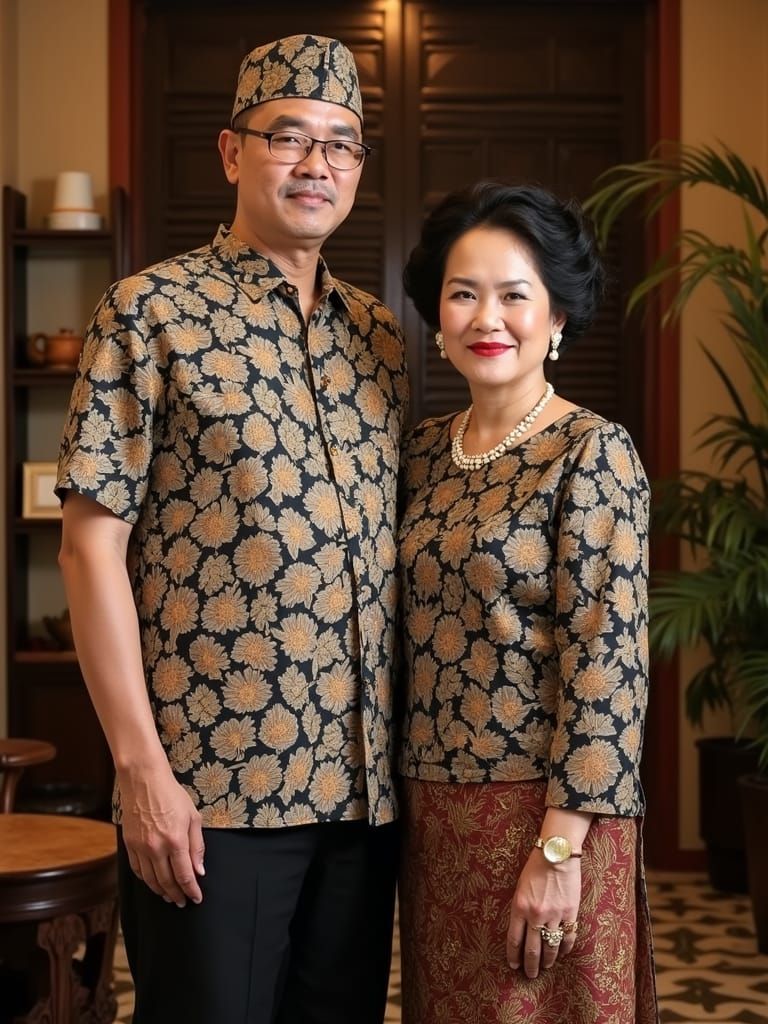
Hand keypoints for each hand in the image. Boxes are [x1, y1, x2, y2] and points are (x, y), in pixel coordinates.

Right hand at [118, 762, 204, 906]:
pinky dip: (146, 880)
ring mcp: (140, 848)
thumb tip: (199, 870)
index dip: (191, 891)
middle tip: (183, 902)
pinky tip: (153, 882)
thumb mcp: (193, 817)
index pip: (185, 876)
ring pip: (151, 880)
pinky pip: (137, 870)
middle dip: (177, 895)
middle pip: (167, 882)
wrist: (144, 781)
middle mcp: (157, 848)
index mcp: (176, 841)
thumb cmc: (172, 795)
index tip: (196, 898)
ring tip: (169, 897)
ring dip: (161, 892)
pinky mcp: (129, 845)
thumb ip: (197, 846)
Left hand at [506, 852, 579, 977]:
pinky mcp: (571, 913)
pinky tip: (562, 953)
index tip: (514, 965)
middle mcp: (535, 915)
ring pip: (550, 947)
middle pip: (532, 948)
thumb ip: (520, 908)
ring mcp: (554, 915)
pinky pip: (568, 937)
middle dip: (530, 965)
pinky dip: (565, 948)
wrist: (557, 853)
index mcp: (519, 907)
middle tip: (530, 975)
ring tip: (546, 967)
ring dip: (548, 960)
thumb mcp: (521, 887)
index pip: (514, 939)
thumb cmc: (535, 866)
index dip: (514, 955)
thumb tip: (522, 928)